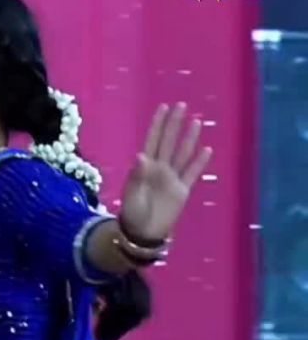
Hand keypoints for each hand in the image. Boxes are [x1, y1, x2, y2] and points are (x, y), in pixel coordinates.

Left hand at [119, 103, 212, 242]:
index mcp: (145, 168)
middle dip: (174, 124)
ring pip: (182, 154)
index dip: (158, 124)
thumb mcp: (132, 195)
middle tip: (181, 105)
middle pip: (169, 142)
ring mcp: (172, 179)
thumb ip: (137, 176)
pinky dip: (199, 163)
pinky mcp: (182, 191)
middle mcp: (160, 169)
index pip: (153, 141)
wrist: (143, 234)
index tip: (163, 107)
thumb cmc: (132, 214)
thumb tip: (141, 155)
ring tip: (196, 121)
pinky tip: (207, 150)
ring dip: (189, 138)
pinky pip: (192, 174)